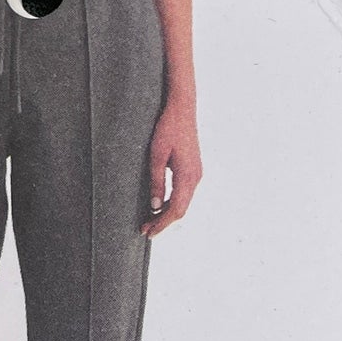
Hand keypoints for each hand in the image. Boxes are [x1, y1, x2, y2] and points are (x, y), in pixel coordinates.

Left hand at [142, 101, 201, 236]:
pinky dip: (171, 203)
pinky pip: (184, 193)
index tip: (148, 232)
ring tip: (149, 220)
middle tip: (145, 230)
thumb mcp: (156, 155)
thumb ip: (156, 181)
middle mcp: (195, 178)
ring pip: (183, 203)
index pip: (175, 209)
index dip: (161, 224)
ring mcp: (196, 174)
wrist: (182, 109)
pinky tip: (159, 205)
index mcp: (187, 176)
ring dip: (167, 214)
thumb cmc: (168, 128)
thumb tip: (154, 206)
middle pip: (180, 210)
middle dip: (163, 222)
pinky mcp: (193, 169)